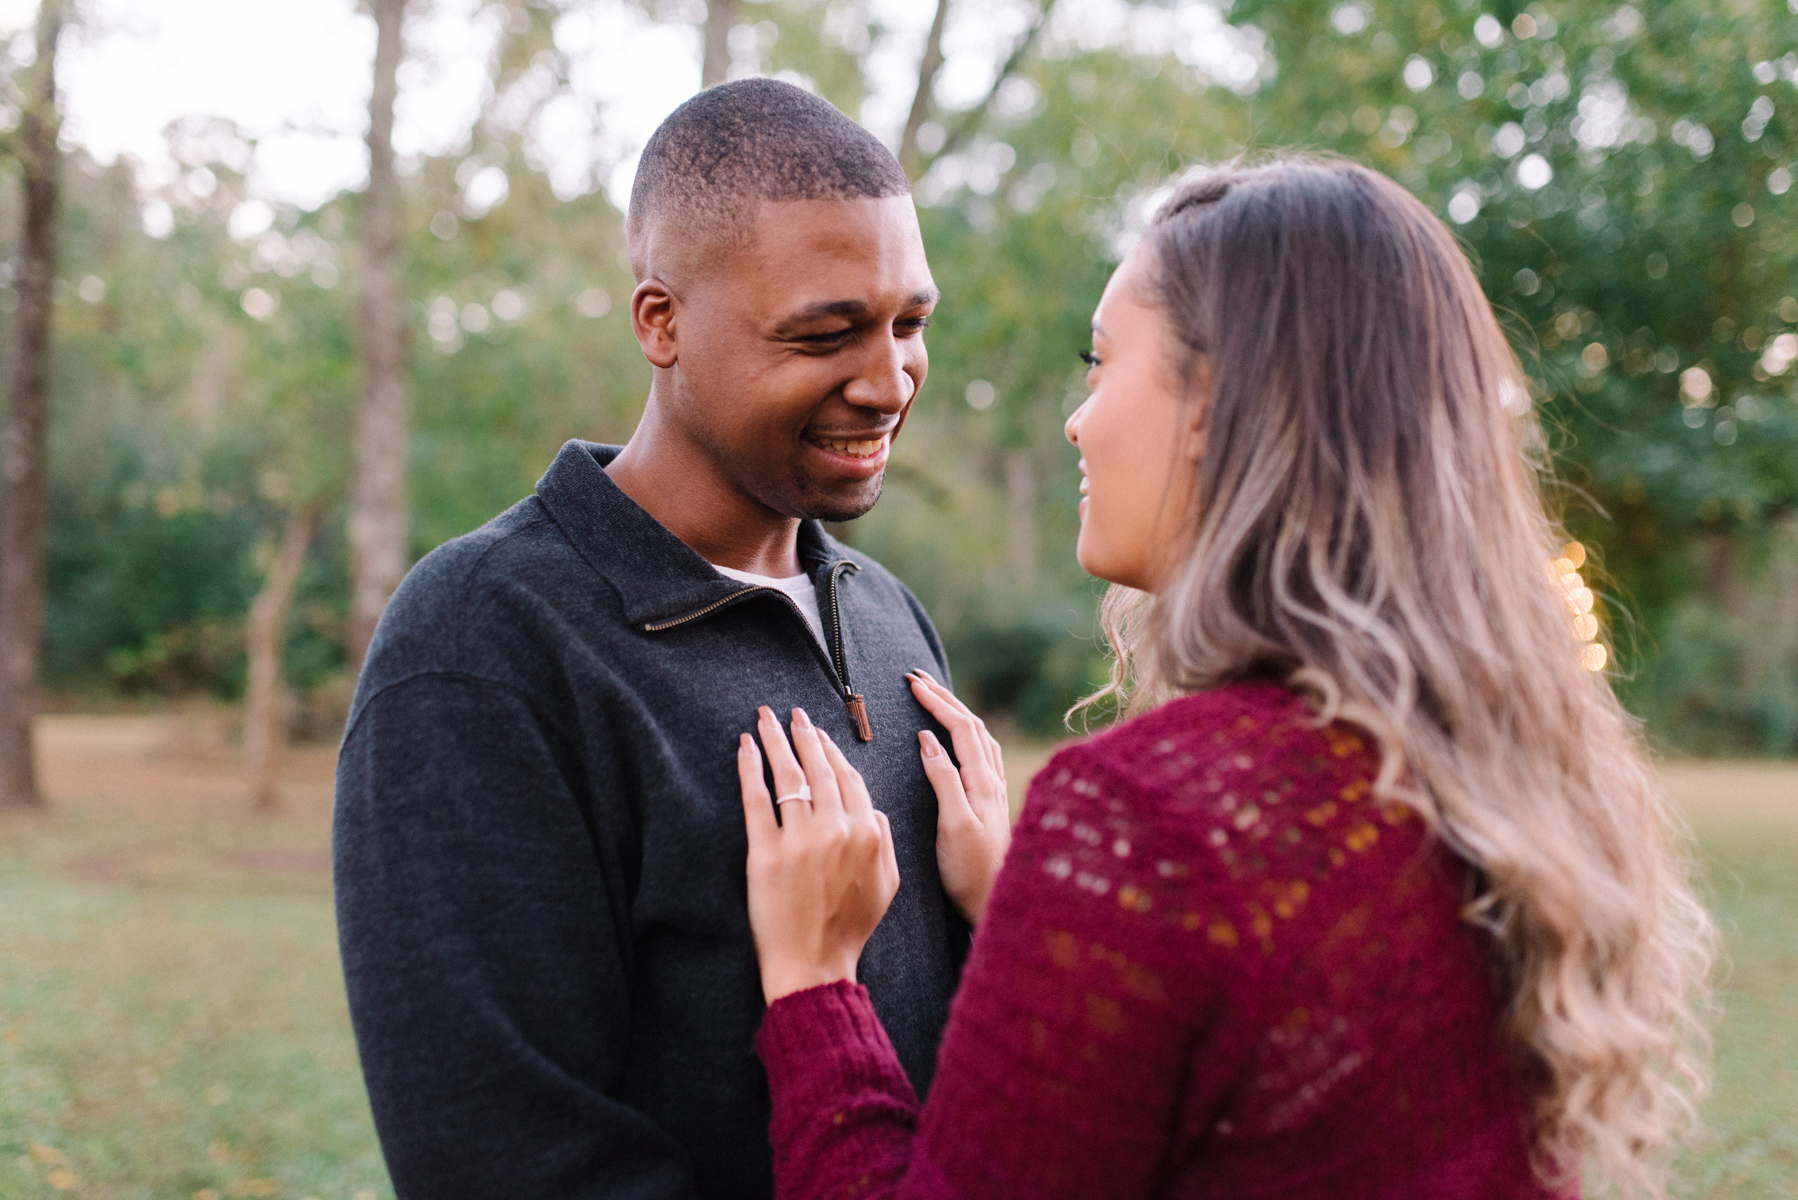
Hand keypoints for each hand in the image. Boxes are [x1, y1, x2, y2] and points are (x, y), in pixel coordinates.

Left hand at [739, 706, 900, 1005]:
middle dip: (804, 735)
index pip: (848, 778)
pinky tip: (745, 747)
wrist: (813, 964)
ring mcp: (800, 841)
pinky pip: (756, 800)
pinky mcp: (765, 853)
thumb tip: (872, 807)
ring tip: (765, 718)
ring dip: (776, 741)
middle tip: (791, 713)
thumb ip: (885, 839)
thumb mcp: (887, 882)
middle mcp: (836, 830)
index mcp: (868, 833)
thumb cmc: (849, 927)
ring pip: (789, 777)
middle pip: (818, 769)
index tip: (818, 734)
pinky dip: (750, 769)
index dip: (831, 751)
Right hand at [906, 670, 1011, 925]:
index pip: (961, 728)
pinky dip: (966, 734)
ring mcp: (994, 792)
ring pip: (979, 738)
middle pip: (973, 726)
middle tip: (918, 679)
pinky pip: (980, 754)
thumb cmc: (971, 871)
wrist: (995, 903)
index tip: (912, 683)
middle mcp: (992, 781)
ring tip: (936, 699)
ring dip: (957, 713)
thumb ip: (944, 779)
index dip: (937, 702)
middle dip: (946, 699)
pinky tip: (958, 740)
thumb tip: (928, 739)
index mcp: (982, 782)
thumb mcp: (953, 824)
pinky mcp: (990, 804)